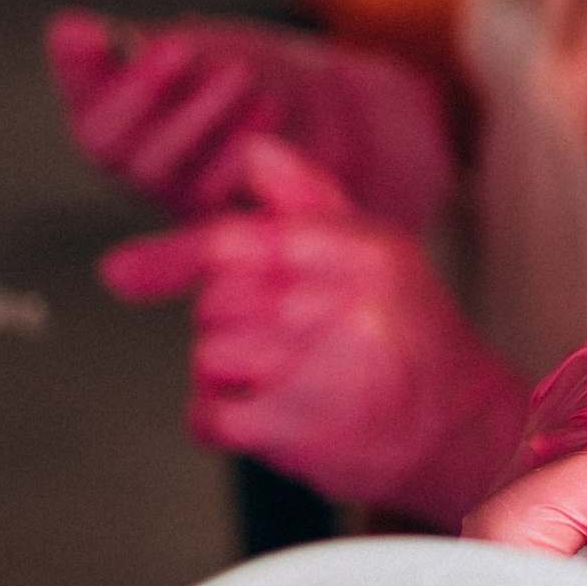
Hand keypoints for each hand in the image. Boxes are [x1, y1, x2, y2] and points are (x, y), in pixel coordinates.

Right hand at [50, 9, 453, 233]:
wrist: (306, 107)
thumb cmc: (231, 73)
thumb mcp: (181, 45)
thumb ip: (126, 43)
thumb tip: (68, 30)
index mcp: (100, 117)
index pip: (68, 97)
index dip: (79, 70)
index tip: (100, 31)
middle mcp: (123, 164)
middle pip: (107, 143)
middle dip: (140, 88)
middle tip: (178, 46)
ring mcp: (166, 194)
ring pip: (160, 165)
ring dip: (198, 111)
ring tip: (237, 70)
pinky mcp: (214, 215)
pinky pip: (215, 188)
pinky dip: (239, 143)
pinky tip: (265, 104)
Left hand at [100, 137, 528, 525]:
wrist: (465, 435)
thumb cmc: (414, 339)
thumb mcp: (381, 252)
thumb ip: (311, 199)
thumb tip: (253, 150)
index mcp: (357, 251)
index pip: (236, 240)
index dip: (170, 256)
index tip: (121, 273)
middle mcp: (338, 304)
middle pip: (214, 301)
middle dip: (231, 321)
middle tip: (285, 341)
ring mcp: (315, 368)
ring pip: (208, 356)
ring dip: (227, 375)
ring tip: (285, 382)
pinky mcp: (295, 429)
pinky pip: (209, 415)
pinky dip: (218, 422)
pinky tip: (264, 420)